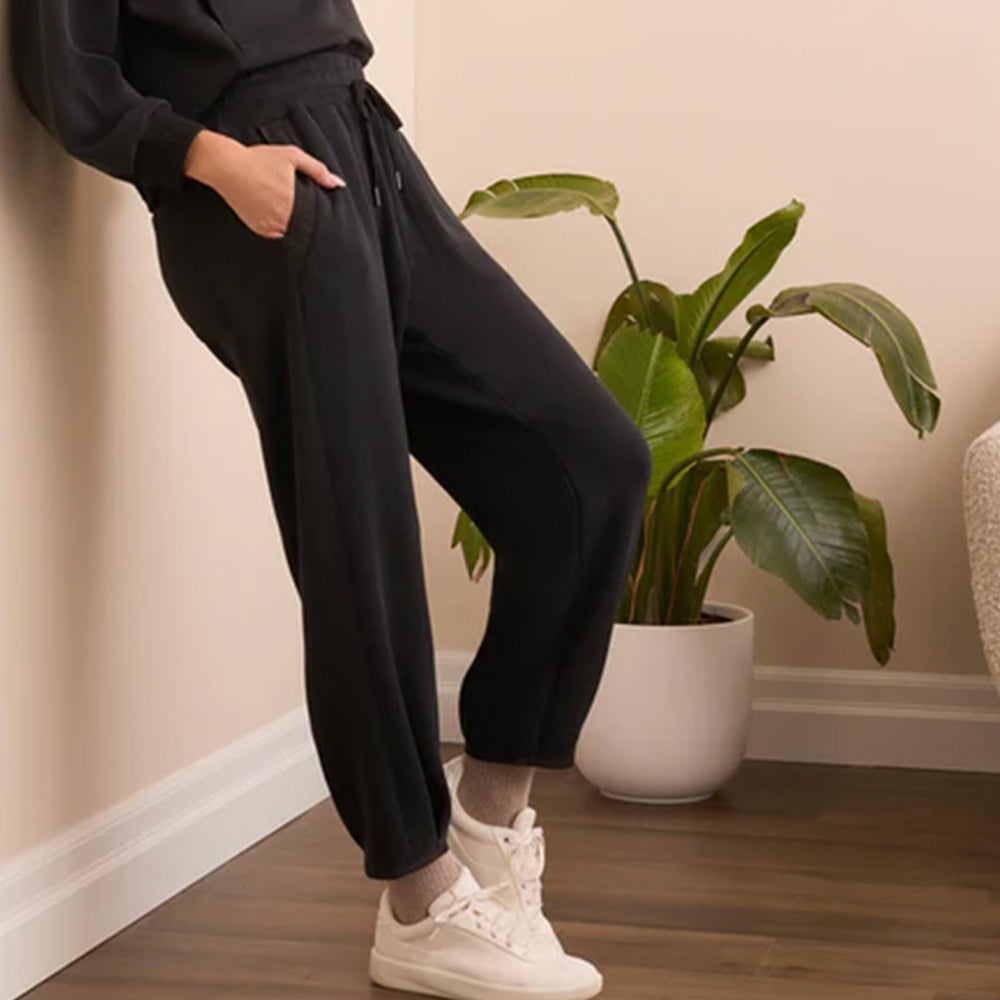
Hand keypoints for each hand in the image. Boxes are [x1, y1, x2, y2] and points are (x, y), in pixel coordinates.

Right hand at [183, 128, 345, 237]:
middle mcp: (280, 218)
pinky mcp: (259, 230)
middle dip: (308, 223)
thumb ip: (318, 170)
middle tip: (307, 214)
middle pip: (304, 228)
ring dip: (294, 226)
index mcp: (291, 202)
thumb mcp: (292, 157)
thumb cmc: (258, 160)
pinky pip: (276, 235)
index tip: (326, 220)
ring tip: (289, 211)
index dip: (322, 221)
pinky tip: (277, 214)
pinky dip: (280, 228)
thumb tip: (338, 183)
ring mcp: (268, 226)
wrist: (226, 167)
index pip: (315, 220)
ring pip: (290, 234)